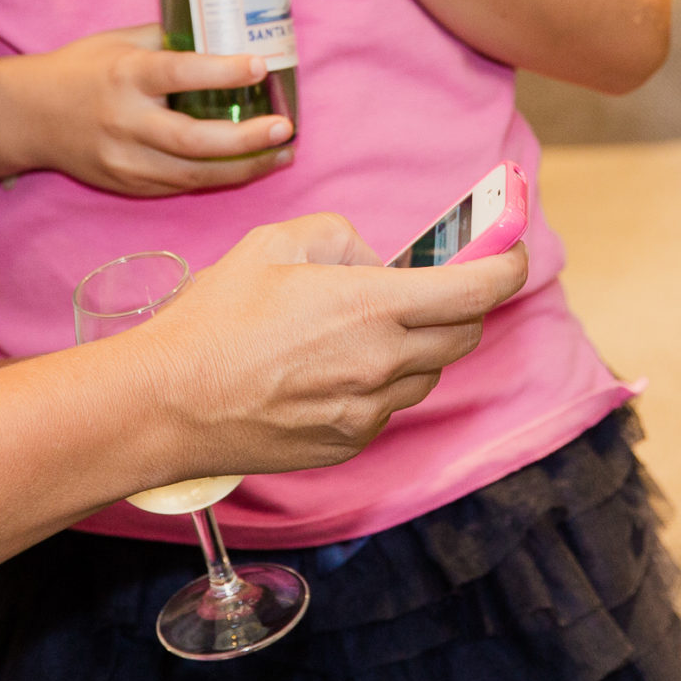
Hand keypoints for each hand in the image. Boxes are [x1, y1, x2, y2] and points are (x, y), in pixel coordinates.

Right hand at [0, 28, 294, 193]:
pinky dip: (216, 177)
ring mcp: (124, 162)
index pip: (180, 75)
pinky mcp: (127, 187)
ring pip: (194, 174)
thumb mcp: (119, 40)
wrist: (27, 117)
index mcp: (125, 76)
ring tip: (281, 153)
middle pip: (195, 142)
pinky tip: (244, 165)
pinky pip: (180, 186)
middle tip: (286, 129)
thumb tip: (223, 33)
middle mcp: (125, 123)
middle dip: (248, 140)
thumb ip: (168, 40)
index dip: (223, 72)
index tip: (261, 67)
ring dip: (244, 167)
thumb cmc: (79, 69)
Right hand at [133, 213, 528, 477]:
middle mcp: (383, 364)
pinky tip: (335, 363)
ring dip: (421, 343)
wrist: (170, 402)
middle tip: (438, 280)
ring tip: (368, 323)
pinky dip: (383, 379)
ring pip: (427, 373)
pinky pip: (388, 406)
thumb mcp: (272, 243)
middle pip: (463, 334)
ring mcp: (368, 412)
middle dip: (463, 303)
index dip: (506, 266)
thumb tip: (371, 259)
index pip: (476, 290)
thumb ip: (338, 236)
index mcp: (371, 306)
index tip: (511, 251)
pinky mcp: (348, 444)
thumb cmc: (215, 318)